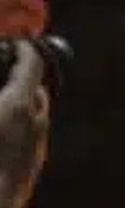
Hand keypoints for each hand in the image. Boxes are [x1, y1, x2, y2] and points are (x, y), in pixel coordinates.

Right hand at [0, 40, 47, 207]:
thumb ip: (1, 94)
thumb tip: (8, 95)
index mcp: (19, 105)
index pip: (31, 64)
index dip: (23, 50)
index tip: (16, 43)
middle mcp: (36, 123)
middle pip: (37, 88)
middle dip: (24, 76)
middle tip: (7, 68)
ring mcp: (37, 145)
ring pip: (38, 113)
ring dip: (23, 100)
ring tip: (3, 98)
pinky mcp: (33, 164)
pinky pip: (32, 134)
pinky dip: (21, 123)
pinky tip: (2, 128)